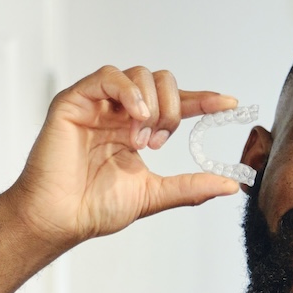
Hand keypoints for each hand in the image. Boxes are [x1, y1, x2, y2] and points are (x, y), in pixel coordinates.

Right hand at [0, 65, 241, 248]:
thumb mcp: (154, 195)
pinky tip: (136, 116)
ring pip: (139, 74)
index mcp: (137, 130)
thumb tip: (229, 185)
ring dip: (152, 103)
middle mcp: (119, 113)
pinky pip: (108, 76)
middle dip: (173, 108)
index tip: (229, 106)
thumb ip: (190, 186)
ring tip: (142, 138)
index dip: (203, 100)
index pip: (176, 104)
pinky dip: (129, 90)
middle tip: (161, 142)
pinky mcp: (75, 100)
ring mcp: (97, 104)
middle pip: (161, 81)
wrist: (62, 218)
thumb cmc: (95, 207)